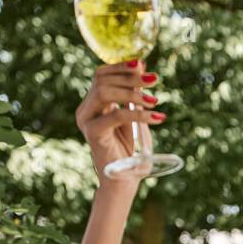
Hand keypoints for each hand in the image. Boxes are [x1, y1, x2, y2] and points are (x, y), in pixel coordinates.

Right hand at [75, 61, 164, 182]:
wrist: (123, 179)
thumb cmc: (129, 149)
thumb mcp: (133, 116)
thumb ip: (133, 94)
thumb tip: (143, 66)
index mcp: (92, 104)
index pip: (101, 75)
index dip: (120, 66)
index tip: (143, 64)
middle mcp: (84, 110)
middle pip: (102, 81)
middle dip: (130, 78)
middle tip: (154, 80)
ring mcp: (86, 121)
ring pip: (105, 93)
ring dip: (133, 93)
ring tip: (155, 101)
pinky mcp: (93, 133)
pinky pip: (116, 115)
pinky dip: (139, 114)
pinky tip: (158, 118)